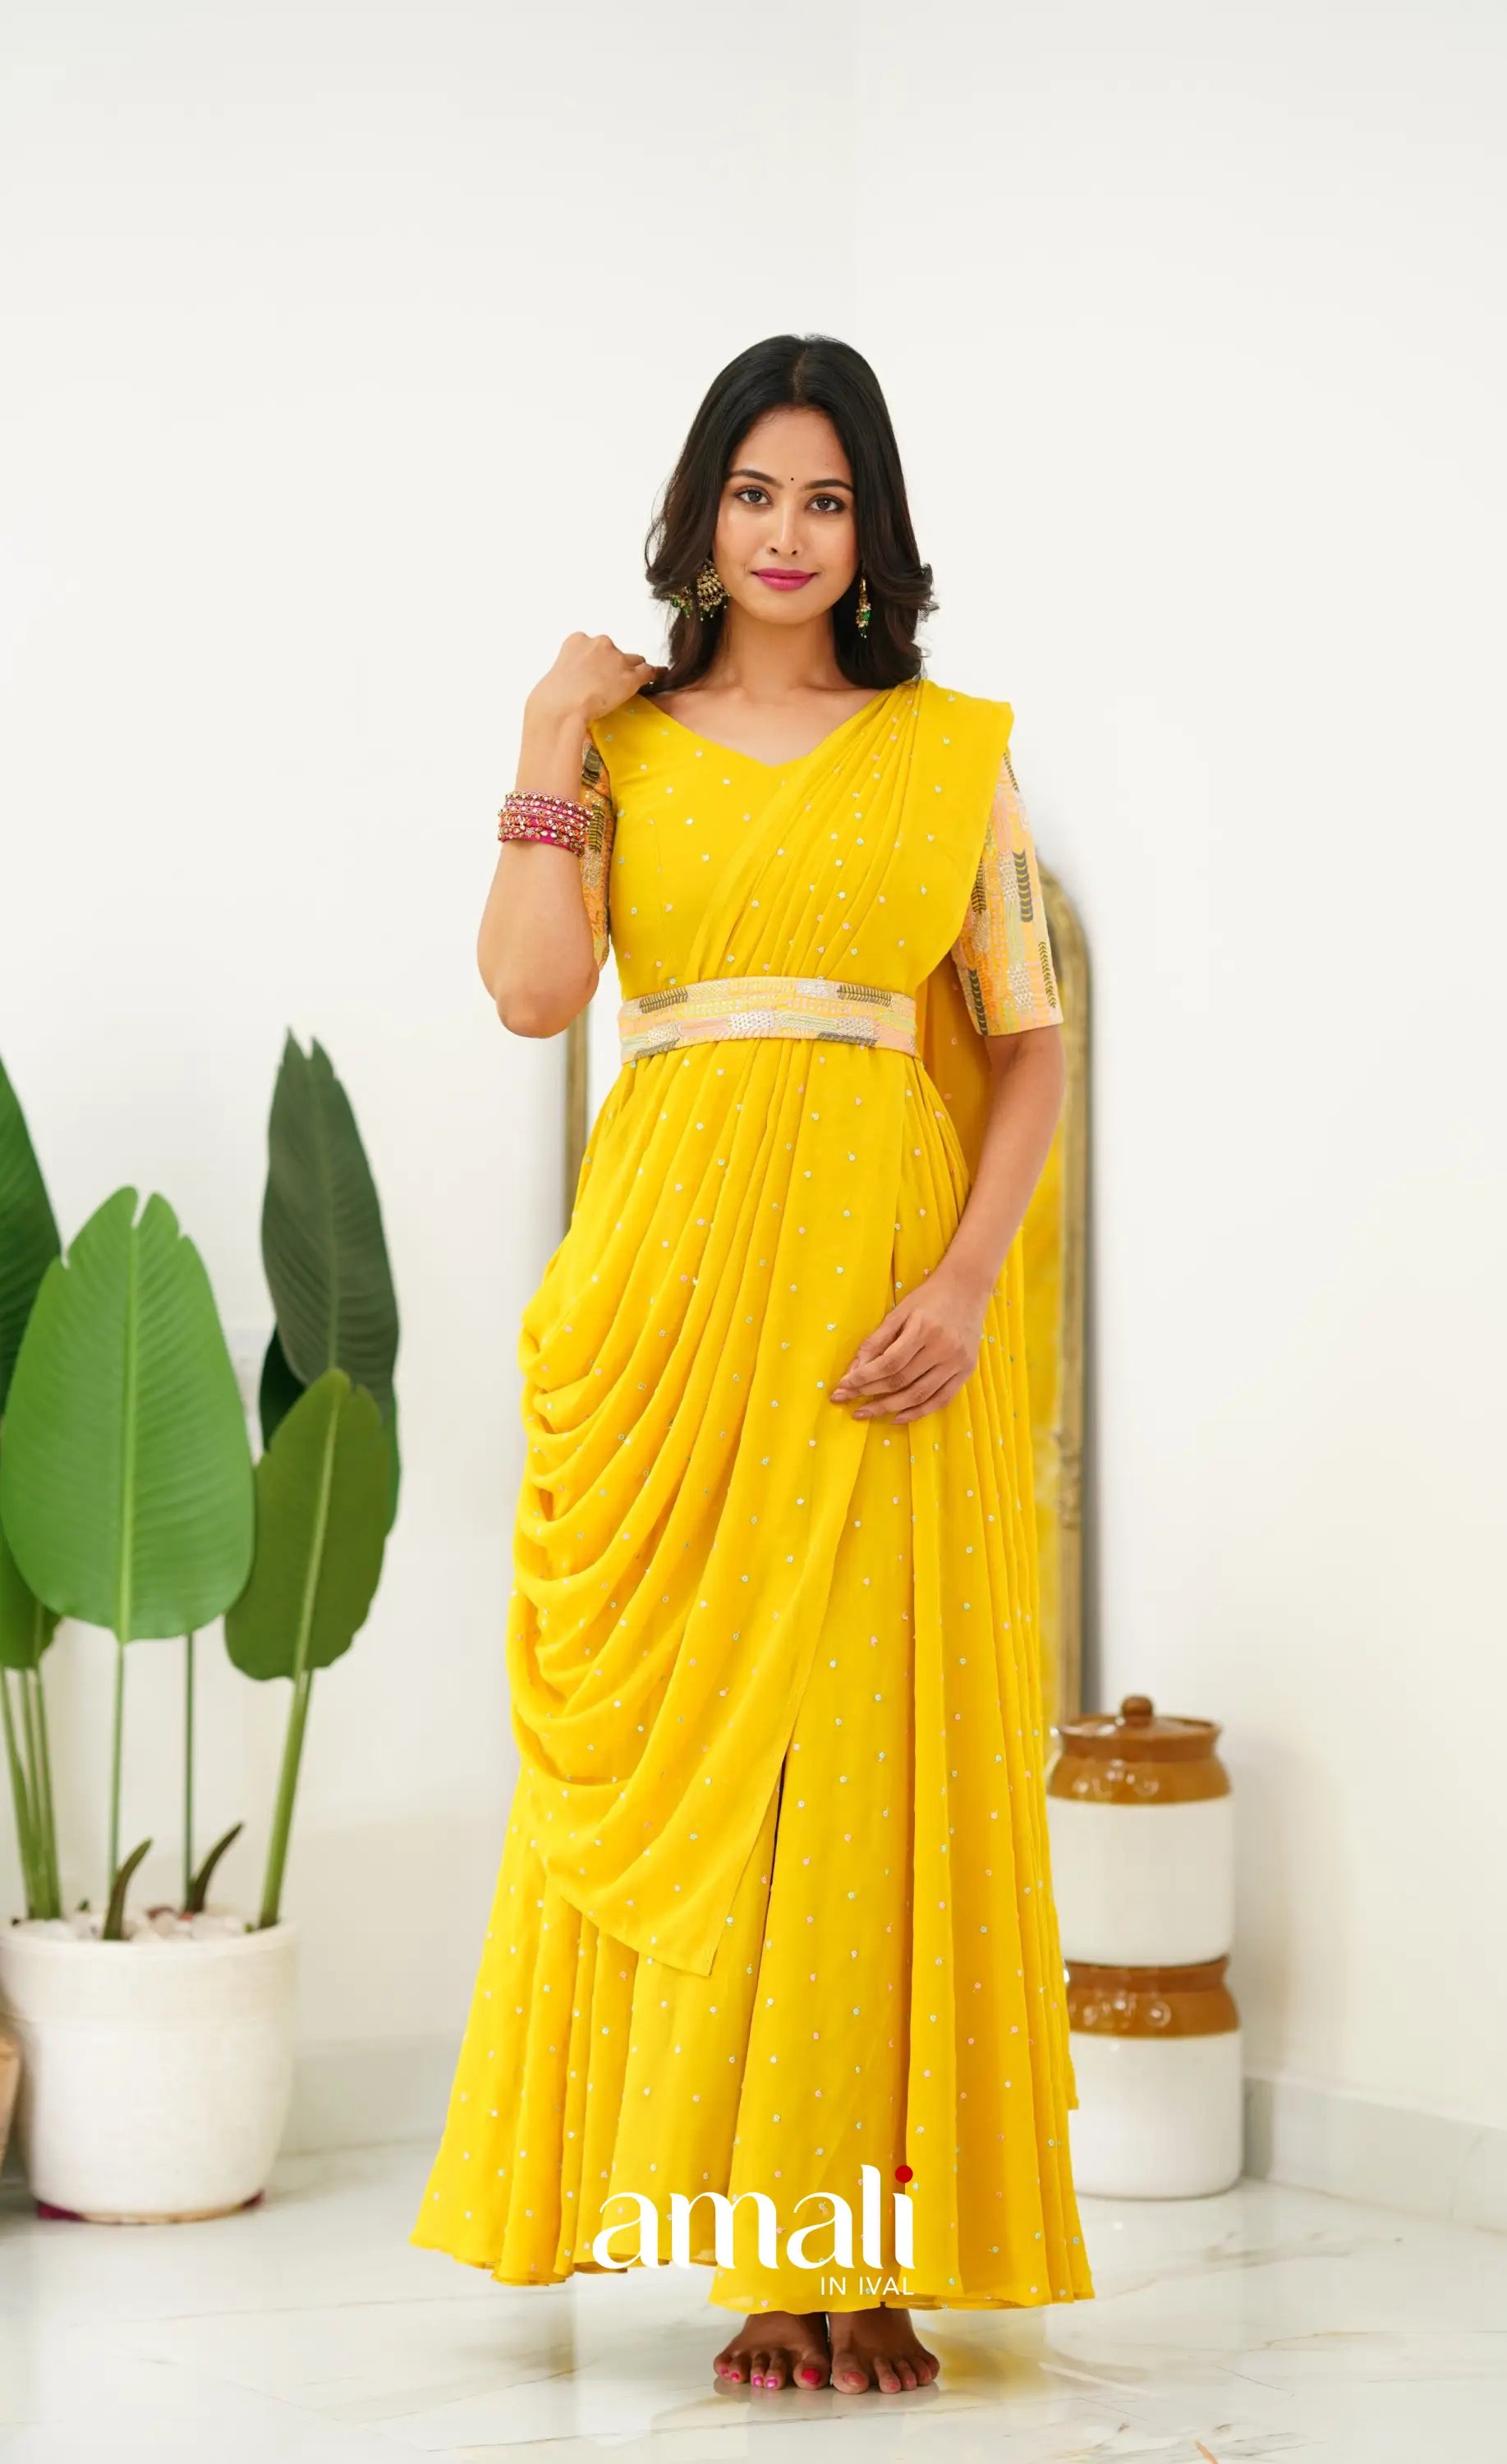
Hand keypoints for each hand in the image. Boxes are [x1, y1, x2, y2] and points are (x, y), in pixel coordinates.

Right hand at [530, 632, 659, 728]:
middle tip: (606, 685)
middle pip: (616, 652)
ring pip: (633, 661)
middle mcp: (599, 643)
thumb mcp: (558, 671)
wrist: (561, 708)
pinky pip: (648, 672)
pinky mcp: (630, 677)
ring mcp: (617, 659)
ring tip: (627, 686)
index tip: (595, 673)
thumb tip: (581, 679)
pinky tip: (659, 675)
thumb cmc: (553, 697)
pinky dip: (654, 674)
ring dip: (631, 671)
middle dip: (614, 665)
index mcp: (578, 639)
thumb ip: (573, 667)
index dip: (598, 660)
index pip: (596, 646)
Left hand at [829, 1268, 989, 1425]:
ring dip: (889, 1408)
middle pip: (901, 1381)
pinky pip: (941, 1400)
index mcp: (923, 1329)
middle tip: (846, 1401)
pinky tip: (897, 1417)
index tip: (842, 1386)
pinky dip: (918, 1412)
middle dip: (870, 1394)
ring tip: (866, 1412)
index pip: (888, 1363)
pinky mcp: (966, 1371)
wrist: (967, 1288)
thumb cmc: (929, 1298)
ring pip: (919, 1395)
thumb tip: (854, 1369)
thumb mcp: (899, 1312)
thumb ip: (877, 1340)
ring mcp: (957, 1362)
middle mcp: (943, 1348)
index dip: (863, 1378)